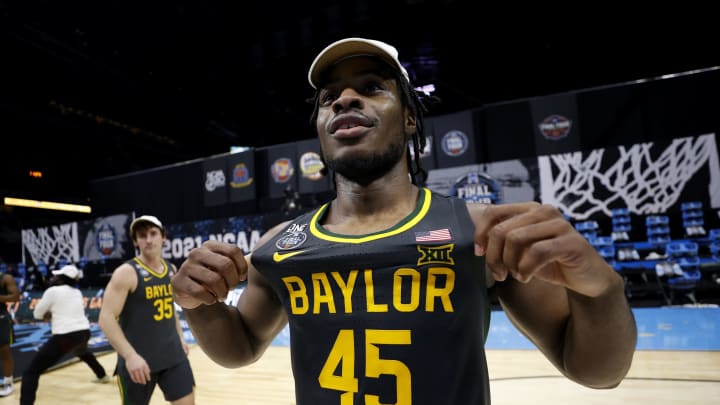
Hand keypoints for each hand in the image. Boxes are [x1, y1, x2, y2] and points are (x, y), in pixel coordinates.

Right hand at [125, 352, 150, 384]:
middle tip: (144, 383)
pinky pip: (132, 377)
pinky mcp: (130, 371)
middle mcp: (139, 368)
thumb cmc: (138, 359)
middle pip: (142, 376)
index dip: (148, 377)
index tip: (149, 380)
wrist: (131, 356)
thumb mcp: (144, 361)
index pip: (146, 373)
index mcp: (143, 365)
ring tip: (140, 382)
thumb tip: (149, 372)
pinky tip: (136, 381)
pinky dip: (134, 380)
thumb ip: (146, 367)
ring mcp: (134, 369)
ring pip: (137, 377)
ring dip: (139, 381)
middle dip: (143, 380)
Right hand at [171, 240, 247, 308]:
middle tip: (231, 289)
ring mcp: (186, 266)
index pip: (233, 251)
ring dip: (222, 292)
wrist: (193, 295)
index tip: (242, 277)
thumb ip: (238, 262)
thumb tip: (255, 261)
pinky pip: (200, 292)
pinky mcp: (178, 282)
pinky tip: (210, 300)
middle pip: (226, 265)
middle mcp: (196, 253)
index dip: (242, 266)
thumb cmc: (214, 279)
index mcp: (210, 245)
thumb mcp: (225, 268)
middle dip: (233, 281)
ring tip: (222, 296)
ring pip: (214, 280)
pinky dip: (209, 299)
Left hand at [469, 202, 614, 297]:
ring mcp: (560, 225)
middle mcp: (544, 211)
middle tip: (499, 274)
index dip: (480, 233)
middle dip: (494, 256)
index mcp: (529, 209)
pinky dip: (525, 269)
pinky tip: (526, 278)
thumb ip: (504, 241)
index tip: (479, 253)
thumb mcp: (522, 250)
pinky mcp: (571, 242)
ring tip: (515, 275)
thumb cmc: (550, 263)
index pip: (493, 212)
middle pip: (501, 230)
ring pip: (515, 239)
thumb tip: (478, 244)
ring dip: (509, 263)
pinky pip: (537, 253)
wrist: (587, 279)